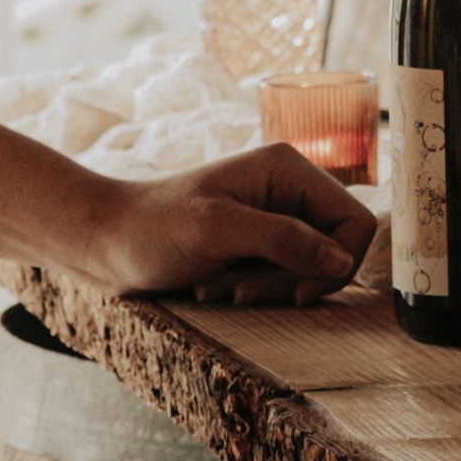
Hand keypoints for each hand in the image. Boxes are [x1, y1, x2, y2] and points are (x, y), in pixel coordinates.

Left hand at [71, 145, 375, 304]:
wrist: (106, 242)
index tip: (298, 292)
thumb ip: (284, 239)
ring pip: (311, 268)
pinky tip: (219, 285)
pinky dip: (258, 290)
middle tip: (242, 290)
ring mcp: (277, 216)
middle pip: (335, 249)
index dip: (337, 263)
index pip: (354, 221)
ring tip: (221, 286)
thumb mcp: (218, 230)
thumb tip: (342, 259)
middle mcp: (289, 188)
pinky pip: (286, 276)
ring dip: (270, 289)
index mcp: (288, 168)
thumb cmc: (152, 228)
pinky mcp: (261, 242)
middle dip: (293, 279)